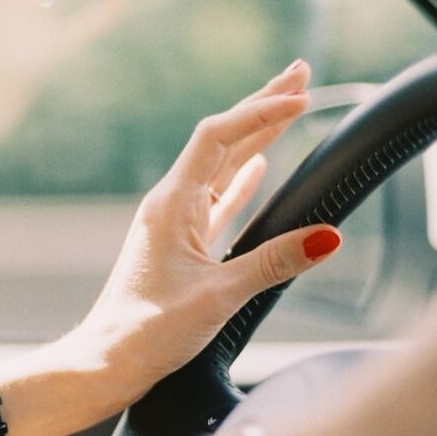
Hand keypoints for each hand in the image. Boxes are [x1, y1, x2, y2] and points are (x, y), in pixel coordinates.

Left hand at [70, 60, 341, 405]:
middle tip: (300, 74)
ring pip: (222, 169)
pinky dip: (241, 182)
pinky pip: (216, 202)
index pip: (218, 138)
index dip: (261, 113)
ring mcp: (173, 224)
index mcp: (171, 204)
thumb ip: (274, 263)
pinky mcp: (179, 248)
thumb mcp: (219, 297)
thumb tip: (329, 237)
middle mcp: (169, 205)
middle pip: (221, 142)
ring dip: (256, 139)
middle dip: (262, 106)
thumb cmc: (149, 332)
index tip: (302, 98)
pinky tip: (260, 169)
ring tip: (289, 108)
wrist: (106, 361)